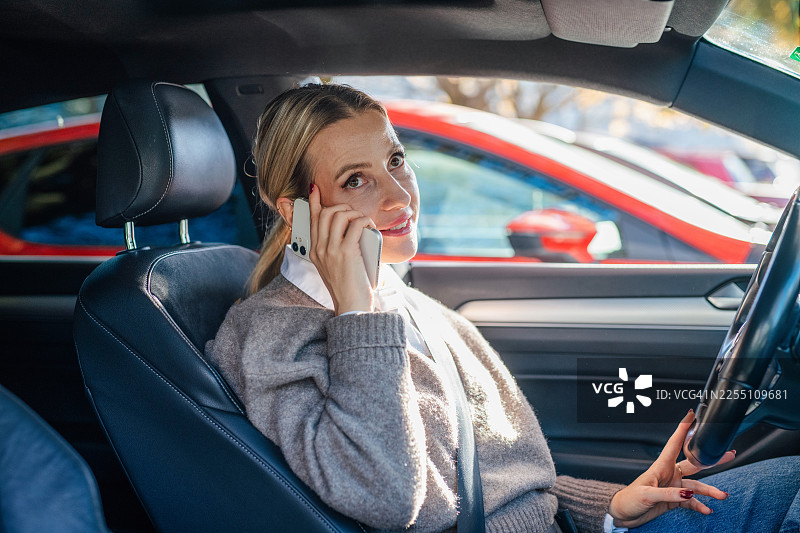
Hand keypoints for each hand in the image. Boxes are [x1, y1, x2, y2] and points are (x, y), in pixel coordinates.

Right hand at [307, 184, 375, 314]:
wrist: (351, 306)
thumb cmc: (349, 288)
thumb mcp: (336, 267)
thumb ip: (337, 249)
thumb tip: (352, 230)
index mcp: (314, 252)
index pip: (311, 220)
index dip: (313, 202)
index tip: (314, 189)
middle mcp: (319, 249)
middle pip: (325, 213)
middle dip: (342, 208)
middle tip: (355, 215)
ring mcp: (330, 250)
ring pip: (338, 215)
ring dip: (355, 213)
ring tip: (365, 223)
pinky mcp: (345, 252)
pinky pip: (356, 224)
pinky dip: (365, 221)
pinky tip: (371, 227)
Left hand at [608, 410, 735, 528]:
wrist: (624, 513)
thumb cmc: (630, 499)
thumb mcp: (647, 494)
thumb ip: (668, 494)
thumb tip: (687, 493)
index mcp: (661, 466)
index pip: (674, 443)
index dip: (683, 429)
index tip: (692, 415)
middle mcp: (670, 473)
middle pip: (694, 463)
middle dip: (711, 460)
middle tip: (728, 454)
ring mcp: (674, 486)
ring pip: (697, 485)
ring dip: (710, 491)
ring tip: (722, 495)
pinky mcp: (674, 499)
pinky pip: (691, 501)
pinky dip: (700, 505)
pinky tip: (707, 509)